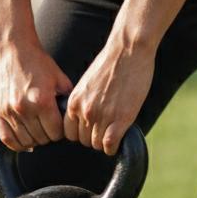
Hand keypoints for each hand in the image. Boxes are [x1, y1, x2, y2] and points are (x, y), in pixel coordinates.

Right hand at [0, 36, 73, 152]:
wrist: (12, 48)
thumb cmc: (37, 61)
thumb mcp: (59, 77)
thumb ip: (67, 99)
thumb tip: (74, 118)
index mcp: (42, 101)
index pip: (56, 133)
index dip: (61, 131)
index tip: (60, 125)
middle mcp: (25, 108)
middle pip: (42, 139)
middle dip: (49, 135)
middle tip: (49, 125)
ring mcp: (9, 111)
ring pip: (25, 141)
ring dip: (34, 139)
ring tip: (38, 130)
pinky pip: (7, 139)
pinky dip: (17, 144)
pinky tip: (25, 140)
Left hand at [64, 33, 155, 155]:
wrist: (128, 50)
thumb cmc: (111, 62)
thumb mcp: (88, 83)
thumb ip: (84, 100)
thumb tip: (85, 115)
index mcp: (74, 101)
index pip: (69, 132)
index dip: (80, 134)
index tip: (90, 130)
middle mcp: (84, 110)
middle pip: (83, 141)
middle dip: (93, 138)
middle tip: (105, 131)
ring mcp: (102, 116)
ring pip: (96, 144)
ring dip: (105, 142)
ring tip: (113, 133)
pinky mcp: (120, 119)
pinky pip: (110, 145)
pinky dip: (113, 147)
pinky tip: (119, 140)